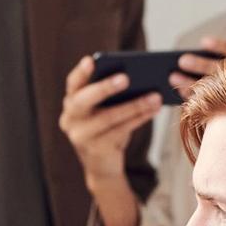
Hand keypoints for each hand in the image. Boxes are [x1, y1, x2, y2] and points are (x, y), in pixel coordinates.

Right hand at [59, 55, 161, 186]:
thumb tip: (141, 78)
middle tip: (126, 78)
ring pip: (108, 117)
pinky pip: (120, 131)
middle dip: (104, 88)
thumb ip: (112, 96)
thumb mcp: (104, 111)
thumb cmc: (106, 130)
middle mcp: (70, 119)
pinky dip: (139, 118)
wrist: (102, 166)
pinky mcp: (96, 150)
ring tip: (154, 96)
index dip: (81, 72)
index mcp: (71, 103)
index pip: (72, 84)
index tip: (91, 60)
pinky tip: (153, 110)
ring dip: (134, 105)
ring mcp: (81, 136)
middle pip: (84, 101)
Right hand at [169, 35, 225, 98]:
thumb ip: (213, 96)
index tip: (174, 89)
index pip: (209, 101)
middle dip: (191, 81)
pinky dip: (222, 46)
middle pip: (212, 86)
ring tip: (182, 61)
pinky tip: (205, 41)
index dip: (191, 95)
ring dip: (200, 65)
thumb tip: (185, 88)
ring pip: (221, 69)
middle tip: (172, 76)